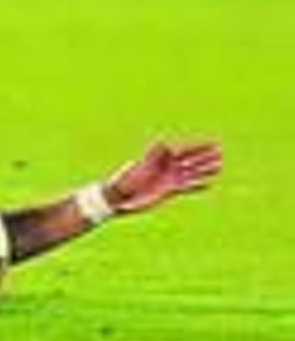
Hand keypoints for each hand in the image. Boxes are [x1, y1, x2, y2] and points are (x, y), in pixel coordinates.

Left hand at [105, 141, 222, 215]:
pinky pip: (187, 187)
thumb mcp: (141, 166)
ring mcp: (169, 178)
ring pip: (191, 173)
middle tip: (219, 151)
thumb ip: (152, 155)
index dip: (197, 147)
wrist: (120, 196)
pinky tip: (209, 184)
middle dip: (204, 156)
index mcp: (160, 158)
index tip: (211, 144)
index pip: (183, 151)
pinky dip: (198, 185)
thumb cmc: (127, 180)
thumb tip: (163, 143)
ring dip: (204, 170)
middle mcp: (167, 167)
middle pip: (190, 160)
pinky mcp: (169, 190)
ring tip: (219, 166)